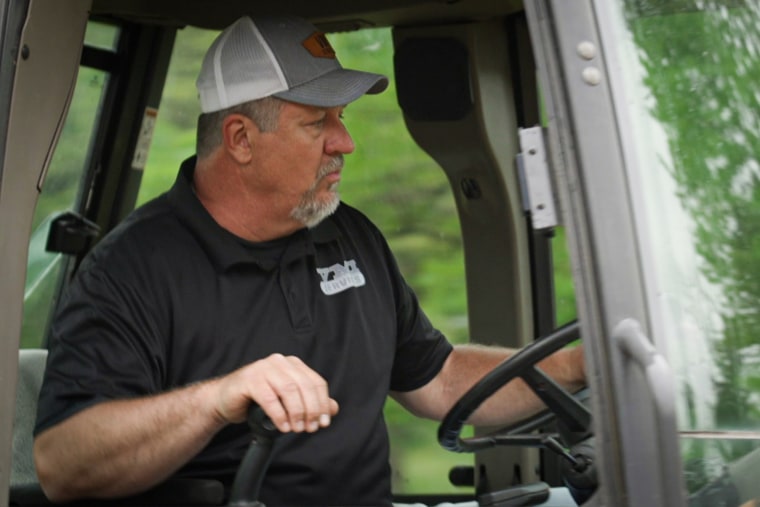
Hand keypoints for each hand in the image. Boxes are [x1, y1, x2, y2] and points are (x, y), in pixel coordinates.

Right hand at [213, 353, 338, 432]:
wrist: (225, 400)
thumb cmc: (257, 400)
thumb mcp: (288, 402)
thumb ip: (310, 403)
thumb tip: (333, 409)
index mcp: (293, 364)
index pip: (316, 382)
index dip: (323, 403)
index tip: (324, 422)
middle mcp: (280, 362)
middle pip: (304, 386)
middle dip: (311, 409)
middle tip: (310, 428)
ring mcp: (263, 368)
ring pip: (288, 390)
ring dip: (296, 412)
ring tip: (296, 428)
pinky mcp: (250, 379)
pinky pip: (269, 398)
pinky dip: (279, 414)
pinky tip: (283, 426)